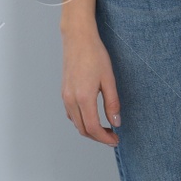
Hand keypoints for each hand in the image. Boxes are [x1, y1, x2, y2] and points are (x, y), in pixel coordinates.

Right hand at [62, 25, 119, 146]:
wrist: (78, 39)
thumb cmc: (95, 55)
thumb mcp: (109, 79)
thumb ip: (112, 103)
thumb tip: (116, 122)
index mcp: (83, 98)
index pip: (93, 128)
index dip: (105, 138)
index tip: (116, 140)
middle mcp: (70, 100)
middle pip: (83, 129)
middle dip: (98, 137)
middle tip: (113, 136)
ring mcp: (65, 97)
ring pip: (76, 123)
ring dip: (90, 130)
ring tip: (106, 128)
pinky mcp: (64, 93)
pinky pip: (71, 114)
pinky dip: (82, 120)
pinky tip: (93, 116)